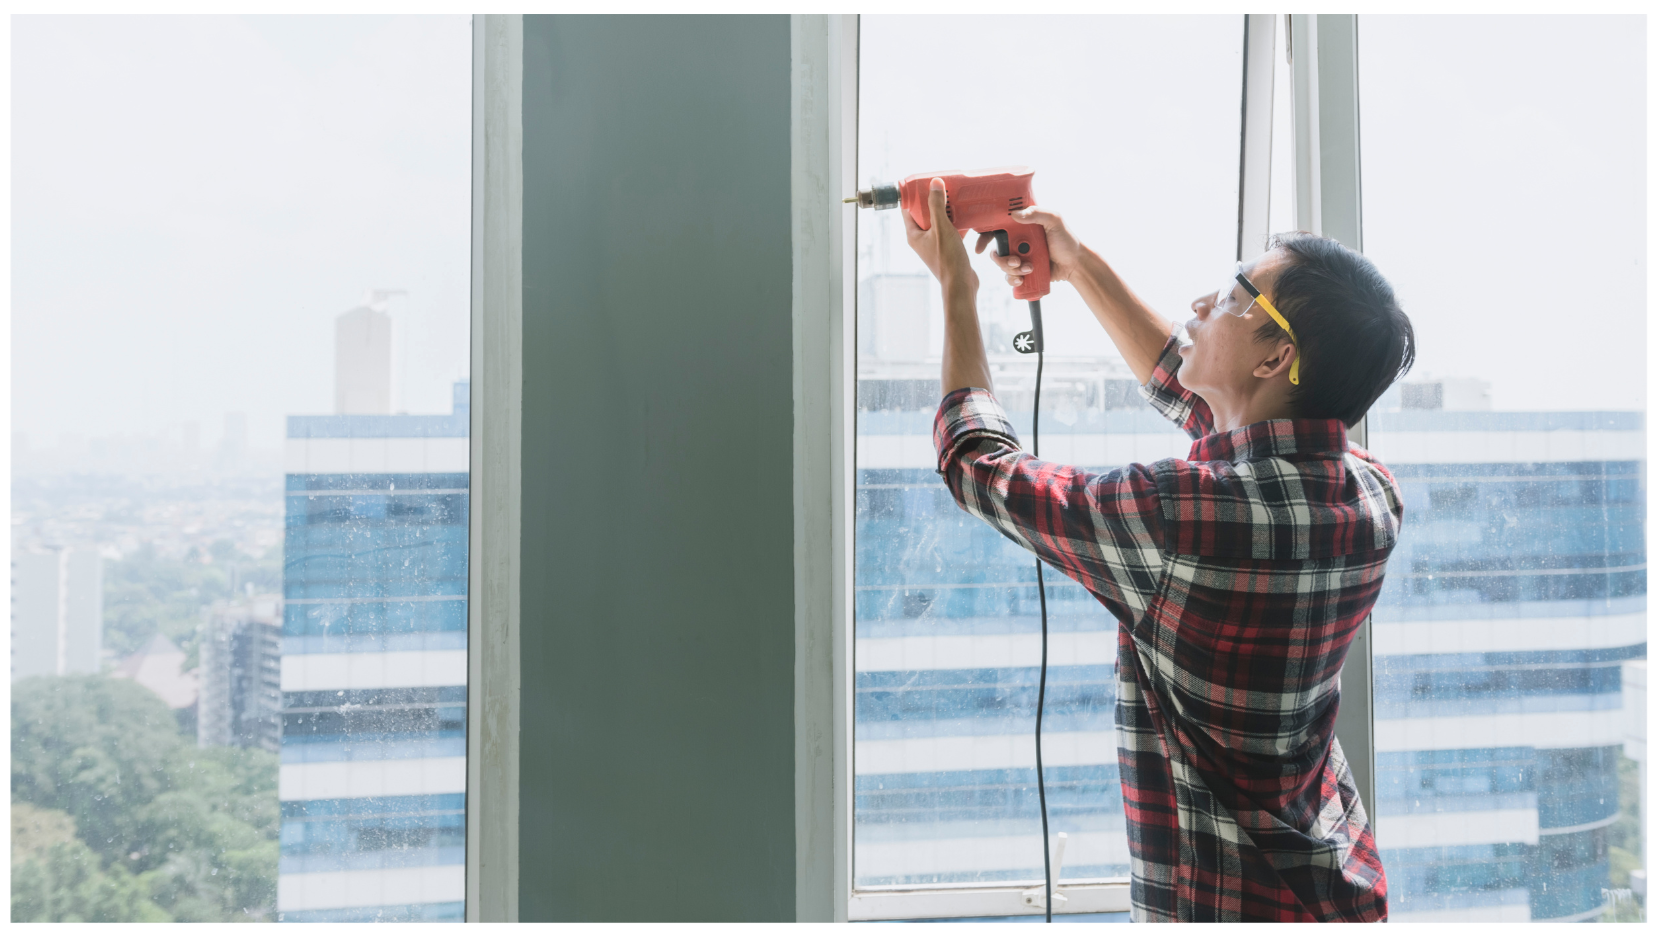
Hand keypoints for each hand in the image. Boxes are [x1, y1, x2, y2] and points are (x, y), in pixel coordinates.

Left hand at [903, 178, 977, 292]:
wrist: (961, 284)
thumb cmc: (948, 259)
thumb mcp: (942, 227)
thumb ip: (937, 205)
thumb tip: (934, 184)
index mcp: (914, 235)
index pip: (908, 211)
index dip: (914, 197)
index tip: (924, 184)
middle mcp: (921, 240)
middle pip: (924, 215)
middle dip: (933, 202)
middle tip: (942, 188)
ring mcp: (934, 246)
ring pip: (939, 223)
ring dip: (946, 212)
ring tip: (955, 199)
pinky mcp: (947, 249)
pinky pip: (949, 231)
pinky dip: (955, 223)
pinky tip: (965, 216)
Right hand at [975, 206, 1082, 287]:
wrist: (1075, 264)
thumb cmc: (1067, 239)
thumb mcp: (1054, 221)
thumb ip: (1036, 214)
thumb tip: (1014, 214)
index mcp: (1021, 226)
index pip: (997, 228)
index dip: (984, 236)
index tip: (980, 247)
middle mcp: (1017, 241)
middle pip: (997, 250)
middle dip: (1002, 259)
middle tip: (1017, 261)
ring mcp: (1019, 257)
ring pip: (1002, 265)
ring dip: (1011, 270)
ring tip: (1028, 269)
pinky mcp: (1023, 271)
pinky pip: (1009, 278)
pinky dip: (1013, 280)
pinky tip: (1022, 280)